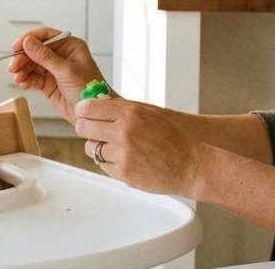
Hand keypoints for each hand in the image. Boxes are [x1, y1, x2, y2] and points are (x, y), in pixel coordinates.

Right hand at [7, 26, 103, 122]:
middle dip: (23, 58)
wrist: (92, 113)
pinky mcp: (48, 83)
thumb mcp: (67, 71)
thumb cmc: (89, 89)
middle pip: (35, 50)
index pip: (46, 35)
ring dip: (23, 70)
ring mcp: (53, 69)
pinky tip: (23, 84)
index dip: (29, 39)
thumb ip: (46, 57)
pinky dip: (26, 80)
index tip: (16, 46)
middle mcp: (61, 55)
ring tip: (18, 78)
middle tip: (14, 67)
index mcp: (70, 46)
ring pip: (32, 64)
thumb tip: (28, 42)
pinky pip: (33, 78)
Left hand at [75, 98, 205, 196]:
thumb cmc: (173, 138)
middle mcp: (124, 131)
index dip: (82, 110)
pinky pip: (102, 165)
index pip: (88, 107)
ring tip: (115, 147)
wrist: (192, 165)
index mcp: (130, 112)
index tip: (84, 113)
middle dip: (86, 128)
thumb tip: (97, 101)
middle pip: (83, 127)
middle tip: (93, 130)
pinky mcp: (123, 173)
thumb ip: (122, 108)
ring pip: (91, 148)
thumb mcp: (149, 113)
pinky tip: (125, 159)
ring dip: (98, 147)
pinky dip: (109, 162)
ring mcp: (123, 154)